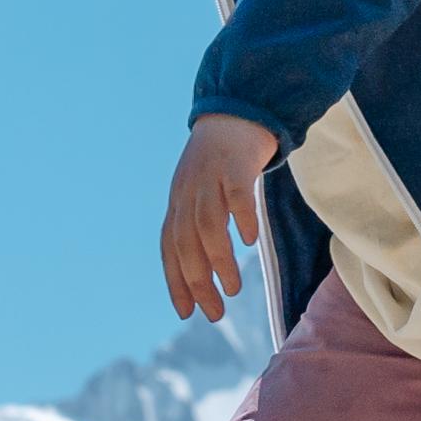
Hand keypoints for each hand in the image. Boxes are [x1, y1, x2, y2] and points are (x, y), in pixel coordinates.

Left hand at [159, 112, 281, 322]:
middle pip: (185, 241)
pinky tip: (250, 241)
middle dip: (197, 281)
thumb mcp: (203, 191)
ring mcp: (210, 175)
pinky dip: (241, 217)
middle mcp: (188, 190)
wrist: (238, 108)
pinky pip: (237, 192)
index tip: (187, 312)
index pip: (169, 247)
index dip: (175, 280)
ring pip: (207, 222)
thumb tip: (208, 269)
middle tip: (216, 312)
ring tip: (233, 288)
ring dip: (218, 259)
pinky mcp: (235, 161)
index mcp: (178, 201)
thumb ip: (202, 224)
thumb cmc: (223, 160)